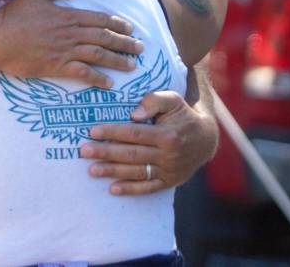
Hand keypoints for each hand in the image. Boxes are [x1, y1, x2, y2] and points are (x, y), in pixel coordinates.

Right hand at [0, 0, 143, 89]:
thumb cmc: (13, 15)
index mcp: (67, 14)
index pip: (100, 19)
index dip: (118, 24)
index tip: (130, 28)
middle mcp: (70, 32)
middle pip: (105, 37)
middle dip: (126, 43)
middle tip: (141, 48)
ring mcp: (65, 50)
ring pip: (99, 55)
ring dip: (118, 60)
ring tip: (132, 65)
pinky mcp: (56, 67)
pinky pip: (83, 73)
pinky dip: (98, 79)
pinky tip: (109, 83)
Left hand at [79, 89, 218, 194]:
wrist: (205, 139)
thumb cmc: (183, 115)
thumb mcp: (173, 100)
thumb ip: (154, 101)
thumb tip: (133, 114)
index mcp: (168, 134)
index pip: (134, 133)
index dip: (113, 132)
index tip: (92, 131)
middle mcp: (168, 155)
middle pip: (132, 154)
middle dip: (106, 152)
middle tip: (83, 151)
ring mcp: (169, 171)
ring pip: (137, 173)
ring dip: (112, 172)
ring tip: (92, 170)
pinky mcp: (169, 182)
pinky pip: (148, 188)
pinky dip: (130, 190)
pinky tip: (112, 189)